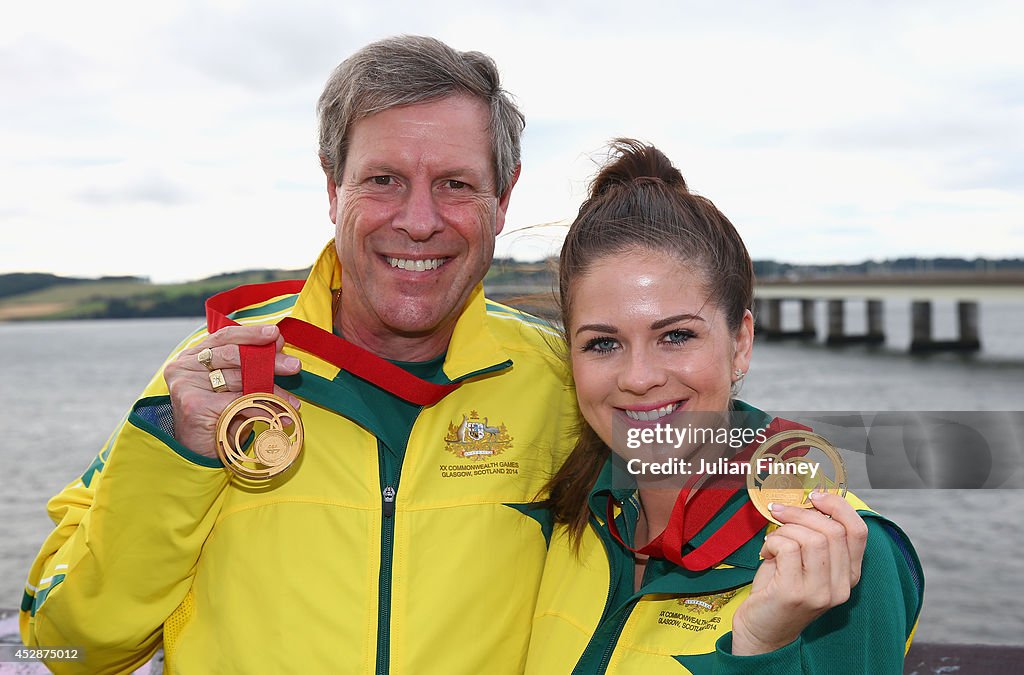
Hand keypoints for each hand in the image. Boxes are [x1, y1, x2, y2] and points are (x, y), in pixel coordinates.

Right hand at [163, 325, 302, 457]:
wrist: (197, 450)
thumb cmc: (217, 414)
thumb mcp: (234, 385)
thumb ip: (250, 365)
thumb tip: (278, 343)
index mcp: (193, 354)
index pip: (225, 336)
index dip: (251, 334)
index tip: (275, 334)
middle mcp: (185, 365)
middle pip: (234, 355)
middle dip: (268, 361)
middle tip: (294, 366)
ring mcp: (187, 383)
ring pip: (239, 380)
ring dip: (272, 391)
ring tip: (292, 402)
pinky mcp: (194, 404)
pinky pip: (237, 402)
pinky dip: (262, 409)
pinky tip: (279, 416)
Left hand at [730, 492, 868, 655]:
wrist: (762, 630)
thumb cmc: (779, 590)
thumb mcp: (805, 562)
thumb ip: (813, 537)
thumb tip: (806, 502)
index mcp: (849, 575)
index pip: (858, 531)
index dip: (838, 506)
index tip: (814, 496)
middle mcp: (841, 586)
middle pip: (832, 530)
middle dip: (801, 513)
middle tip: (780, 513)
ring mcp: (821, 592)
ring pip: (811, 538)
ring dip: (785, 530)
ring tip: (773, 542)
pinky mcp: (796, 593)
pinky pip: (788, 548)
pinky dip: (772, 542)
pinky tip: (766, 553)